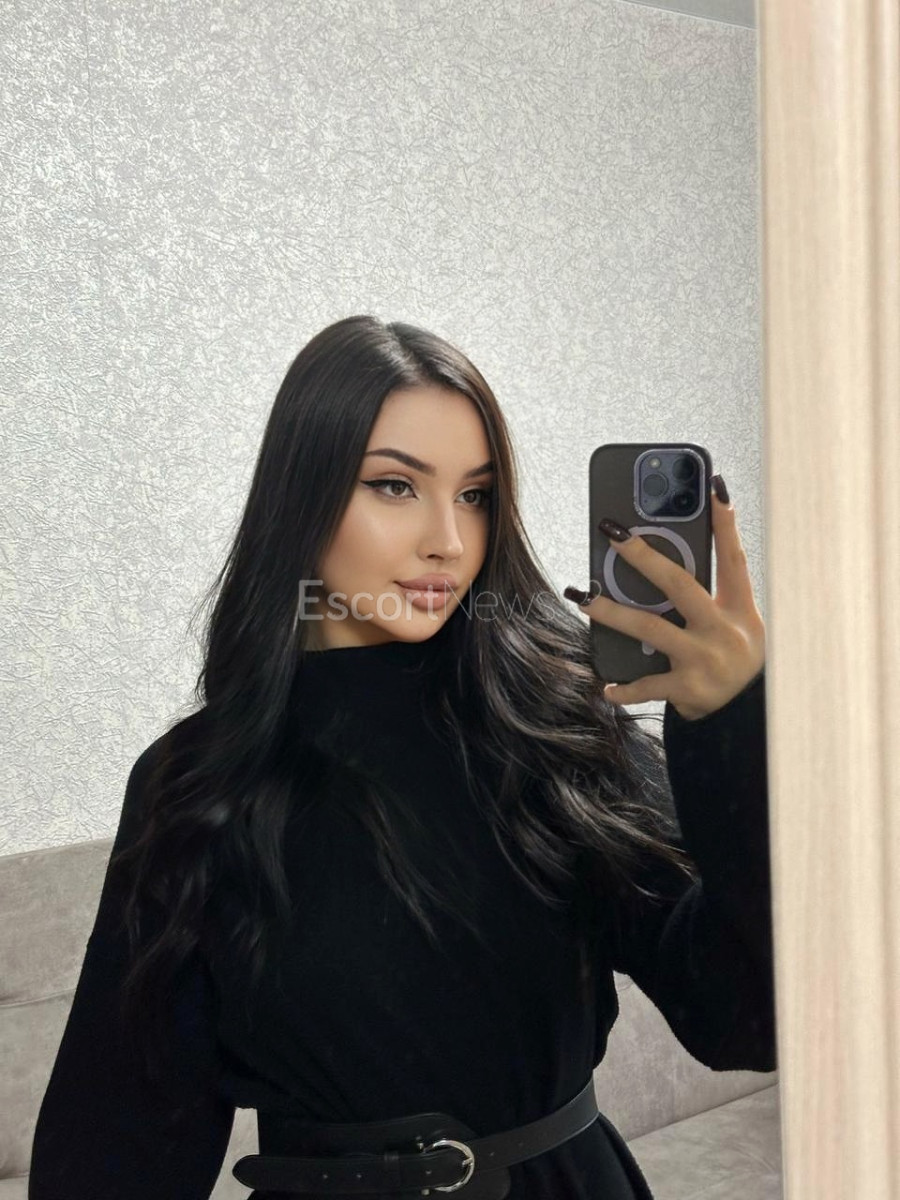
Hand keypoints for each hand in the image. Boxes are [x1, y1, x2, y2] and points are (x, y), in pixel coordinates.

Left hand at [565, 479, 765, 720]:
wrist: (748, 722)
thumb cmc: (733, 662)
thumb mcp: (736, 627)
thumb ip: (706, 599)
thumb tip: (657, 562)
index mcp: (740, 610)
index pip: (733, 558)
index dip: (725, 523)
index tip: (713, 487)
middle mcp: (724, 631)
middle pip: (680, 584)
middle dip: (643, 556)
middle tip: (612, 533)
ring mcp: (705, 660)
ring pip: (650, 628)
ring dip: (612, 612)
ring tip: (583, 597)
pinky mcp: (688, 690)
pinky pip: (647, 685)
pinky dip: (624, 687)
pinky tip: (605, 686)